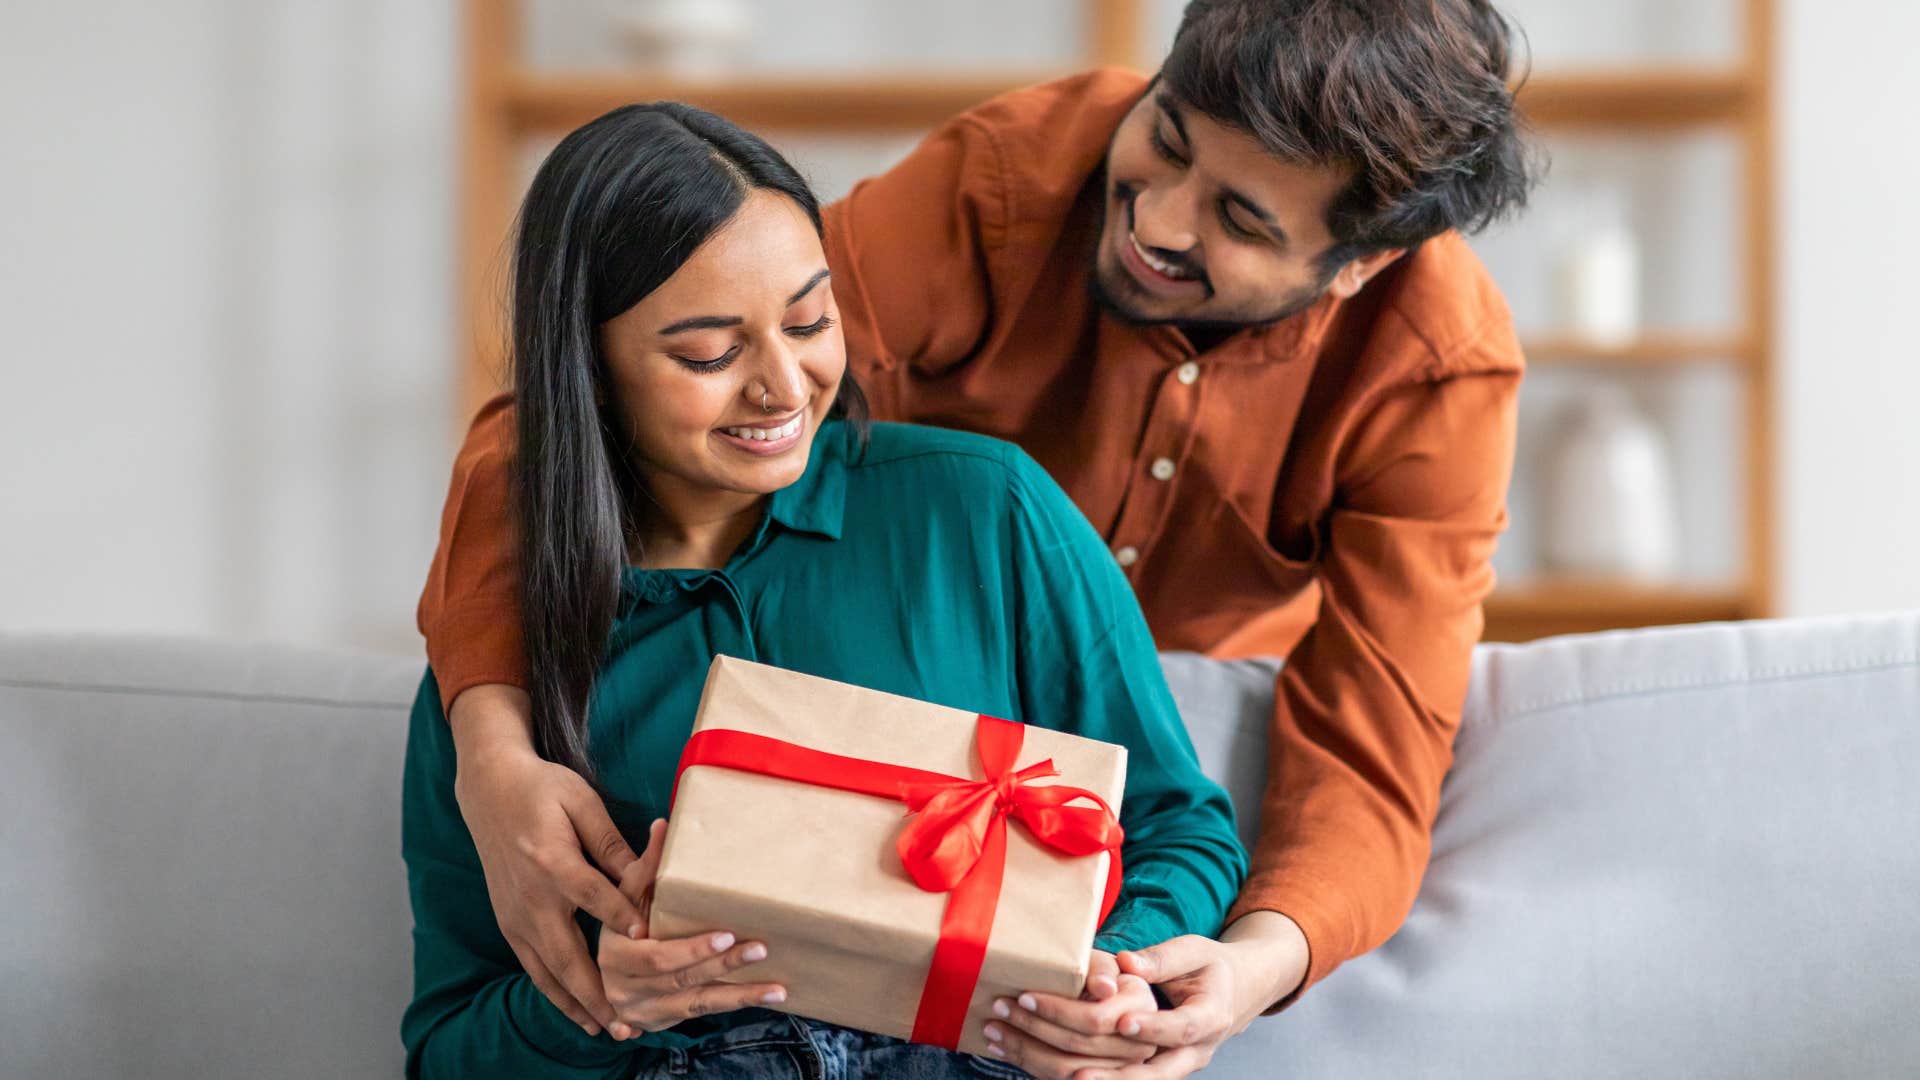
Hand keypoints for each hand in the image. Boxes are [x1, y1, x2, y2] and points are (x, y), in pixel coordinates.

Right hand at [450, 685, 648, 1035]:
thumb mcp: (581, 801)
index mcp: (551, 861)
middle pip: (565, 953)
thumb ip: (609, 841)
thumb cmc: (542, 789)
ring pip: (546, 970)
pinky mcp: (507, 922)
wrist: (489, 790)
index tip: (649, 940)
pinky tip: (575, 1010)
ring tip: (606, 1029)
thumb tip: (645, 871)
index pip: (591, 895)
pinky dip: (553, 992)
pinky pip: (532, 966)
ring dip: (576, 1003)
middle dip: (596, 992)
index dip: (620, 917)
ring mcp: (515, 915)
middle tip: (626, 1020)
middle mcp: (530, 897)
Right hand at [598, 820, 786, 1039]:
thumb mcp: (625, 897)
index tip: (726, 936)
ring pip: (698, 1004)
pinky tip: (766, 998)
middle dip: (723, 965)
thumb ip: (645, 867)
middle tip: (760, 948)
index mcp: (617, 955)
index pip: (657, 956)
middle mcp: (627, 989)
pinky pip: (702, 1013)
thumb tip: (663, 824)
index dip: (692, 949)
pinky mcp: (662, 1022)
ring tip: (777, 989)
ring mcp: (645, 1010)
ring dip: (739, 995)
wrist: (599, 975)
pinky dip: (735, 1005)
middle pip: (682, 979)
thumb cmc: (620, 923)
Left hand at [980, 950, 1156, 1077]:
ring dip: (1023, 1049)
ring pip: (1065, 1069)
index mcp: (1139, 1008)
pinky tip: (1004, 1048)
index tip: (1024, 997)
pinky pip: (1059, 1079)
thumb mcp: (1100, 962)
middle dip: (1032, 1027)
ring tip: (993, 1029)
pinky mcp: (1096, 1078)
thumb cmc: (1098, 973)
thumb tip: (1104, 988)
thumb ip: (1102, 969)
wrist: (1105, 996)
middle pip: (1077, 1046)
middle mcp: (1135, 1044)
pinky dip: (1027, 1063)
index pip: (1094, 1019)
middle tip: (999, 1008)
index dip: (1057, 1011)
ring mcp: (1117, 1068)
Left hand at [1086, 913, 1310, 1078]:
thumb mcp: (1193, 951)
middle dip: (1123, 1075)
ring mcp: (1183, 1064)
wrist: (1234, 991)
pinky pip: (1141, 1079)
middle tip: (1083, 1073)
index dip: (1153, 1027)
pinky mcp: (1166, 1068)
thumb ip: (1161, 958)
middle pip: (1163, 1072)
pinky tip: (1077, 1075)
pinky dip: (1112, 1078)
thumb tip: (1126, 962)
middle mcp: (1199, 1049)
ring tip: (1075, 1078)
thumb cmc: (1208, 966)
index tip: (1121, 1022)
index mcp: (1211, 1015)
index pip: (1182, 1027)